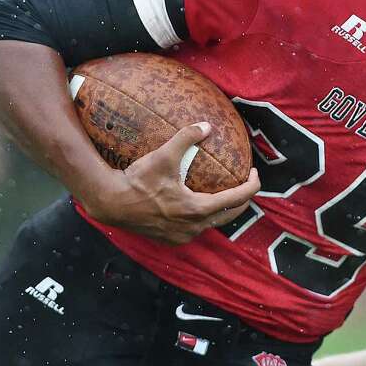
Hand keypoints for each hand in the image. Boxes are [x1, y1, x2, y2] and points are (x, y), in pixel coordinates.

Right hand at [83, 122, 259, 243]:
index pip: (238, 199)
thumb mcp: (164, 155)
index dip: (252, 185)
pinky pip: (195, 229)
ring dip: (222, 209)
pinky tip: (198, 205)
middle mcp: (194, 227)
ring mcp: (183, 236)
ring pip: (213, 223)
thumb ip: (186, 138)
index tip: (254, 173)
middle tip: (244, 182)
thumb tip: (206, 125)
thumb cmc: (138, 180)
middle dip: (243, 199)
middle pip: (231, 214)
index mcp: (198, 209)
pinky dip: (203, 217)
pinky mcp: (171, 240)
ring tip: (224, 193)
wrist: (111, 203)